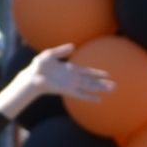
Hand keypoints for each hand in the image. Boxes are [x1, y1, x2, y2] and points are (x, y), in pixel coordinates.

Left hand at [0, 44, 114, 119]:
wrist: (32, 77)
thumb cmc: (39, 65)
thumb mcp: (50, 54)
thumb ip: (62, 51)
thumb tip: (73, 47)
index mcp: (70, 69)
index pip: (87, 71)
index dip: (97, 73)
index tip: (107, 74)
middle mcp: (72, 78)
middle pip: (91, 81)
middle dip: (103, 83)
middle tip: (115, 86)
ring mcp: (70, 85)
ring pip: (89, 87)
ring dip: (100, 89)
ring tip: (111, 90)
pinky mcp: (67, 90)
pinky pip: (81, 94)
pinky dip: (90, 97)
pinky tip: (98, 100)